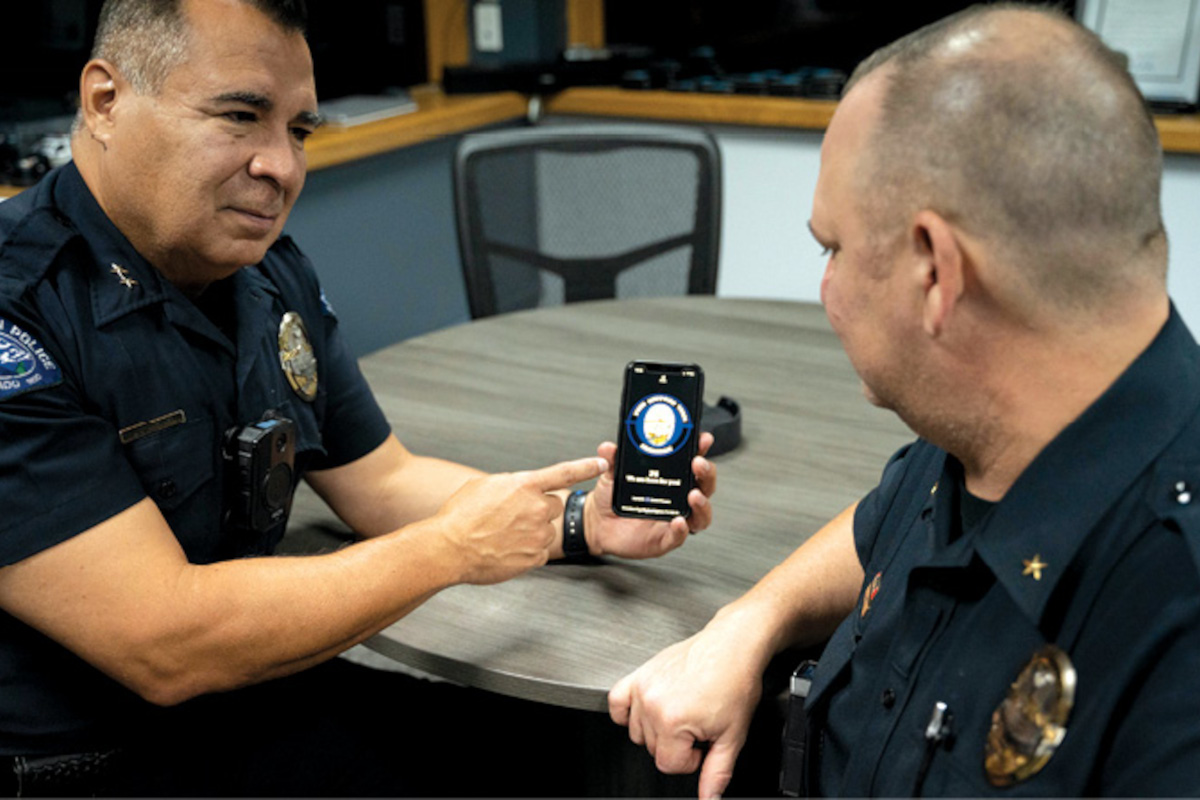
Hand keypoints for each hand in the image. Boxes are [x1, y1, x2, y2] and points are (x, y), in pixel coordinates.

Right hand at [435, 456, 607, 584]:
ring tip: (503, 534)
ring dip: (530, 531)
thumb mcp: (484, 486)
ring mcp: (537, 533)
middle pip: (551, 505)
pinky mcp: (535, 556)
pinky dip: (525, 550)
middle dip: (536, 510)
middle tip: (511, 517)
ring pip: (545, 529)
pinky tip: (506, 548)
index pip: (564, 472)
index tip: (602, 463)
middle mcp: (535, 507)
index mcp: (523, 485)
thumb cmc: (460, 517)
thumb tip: (519, 488)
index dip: (586, 466)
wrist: (448, 548)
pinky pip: (538, 551)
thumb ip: (510, 485)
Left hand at [585, 432, 715, 559]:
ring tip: (694, 495)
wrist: (597, 523)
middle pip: (705, 485)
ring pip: (701, 514)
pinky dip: (681, 530)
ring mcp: (674, 518)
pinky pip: (679, 536)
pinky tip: (678, 521)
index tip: (703, 439)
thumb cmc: (612, 497)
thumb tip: (608, 448)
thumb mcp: (612, 474)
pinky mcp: (665, 539)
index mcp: (671, 478)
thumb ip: (612, 460)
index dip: (701, 450)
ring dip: (702, 504)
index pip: (692, 462)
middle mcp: (678, 498)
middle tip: (698, 463)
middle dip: (706, 473)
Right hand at [609, 615, 764, 799]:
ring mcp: (643, 687)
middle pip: (653, 749)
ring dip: (658, 729)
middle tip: (699, 725)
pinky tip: (649, 710)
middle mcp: (653, 703)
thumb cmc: (735, 680)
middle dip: (678, 743)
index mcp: (673, 721)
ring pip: (637, 731)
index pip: (669, 764)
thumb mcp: (733, 735)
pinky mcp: (639, 674)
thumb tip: (708, 797)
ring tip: (682, 713)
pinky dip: (627, 711)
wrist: (732, 645)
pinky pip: (617, 702)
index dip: (692, 759)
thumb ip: (717, 772)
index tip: (705, 742)